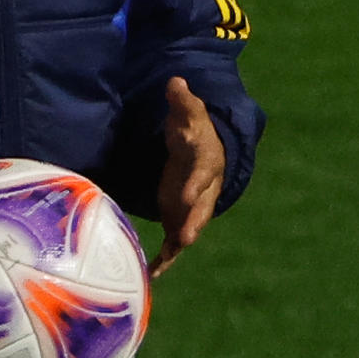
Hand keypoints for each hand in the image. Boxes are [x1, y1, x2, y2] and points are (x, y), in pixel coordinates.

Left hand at [151, 76, 225, 278]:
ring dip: (179, 242)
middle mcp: (203, 189)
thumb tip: (175, 82)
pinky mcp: (180, 218)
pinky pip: (174, 241)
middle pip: (201, 206)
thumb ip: (182, 101)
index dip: (196, 183)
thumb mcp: (189, 112)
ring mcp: (192, 206)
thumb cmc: (195, 130)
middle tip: (187, 237)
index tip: (186, 193)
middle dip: (193, 221)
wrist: (208, 151)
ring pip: (189, 226)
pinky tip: (151, 275)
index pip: (203, 172)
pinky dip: (165, 258)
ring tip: (168, 259)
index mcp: (206, 161)